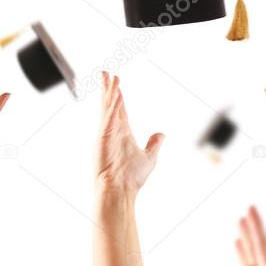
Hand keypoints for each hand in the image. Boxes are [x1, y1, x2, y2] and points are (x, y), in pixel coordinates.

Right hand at [95, 73, 164, 195]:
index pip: (119, 110)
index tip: (116, 83)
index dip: (118, 96)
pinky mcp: (103, 139)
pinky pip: (108, 118)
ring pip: (107, 108)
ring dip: (109, 92)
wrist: (119, 191)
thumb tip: (161, 134)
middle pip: (110, 104)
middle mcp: (112, 131)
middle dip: (108, 88)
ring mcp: (106, 134)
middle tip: (106, 73)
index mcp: (121, 133)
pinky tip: (115, 95)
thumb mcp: (149, 157)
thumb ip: (154, 144)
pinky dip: (111, 106)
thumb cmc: (130, 179)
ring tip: (110, 77)